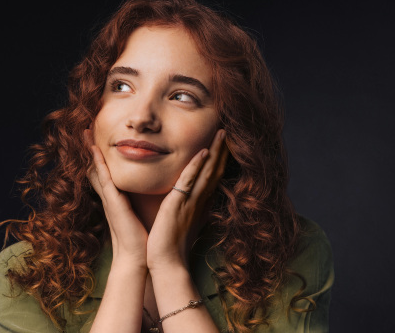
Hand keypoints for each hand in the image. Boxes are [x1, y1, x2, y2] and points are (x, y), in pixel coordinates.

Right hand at [85, 129, 148, 268]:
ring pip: (97, 169)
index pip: (107, 174)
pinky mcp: (112, 202)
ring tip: (85, 132)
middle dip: (92, 149)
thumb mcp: (141, 215)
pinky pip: (103, 178)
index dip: (101, 157)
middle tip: (86, 130)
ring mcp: (109, 198)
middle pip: (97, 167)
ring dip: (91, 150)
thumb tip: (153, 194)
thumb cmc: (142, 239)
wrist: (137, 258)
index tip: (99, 140)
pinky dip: (98, 163)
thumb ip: (141, 204)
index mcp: (117, 199)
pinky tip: (94, 149)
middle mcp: (110, 197)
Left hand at [147, 129, 228, 272]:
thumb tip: (186, 201)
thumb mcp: (181, 221)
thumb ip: (185, 208)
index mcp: (198, 204)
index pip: (211, 177)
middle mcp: (199, 200)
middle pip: (214, 171)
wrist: (167, 262)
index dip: (218, 160)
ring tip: (221, 133)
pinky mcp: (180, 204)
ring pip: (206, 172)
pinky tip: (203, 153)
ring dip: (215, 152)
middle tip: (226, 132)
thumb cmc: (171, 244)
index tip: (223, 144)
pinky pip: (190, 181)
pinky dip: (197, 166)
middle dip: (221, 151)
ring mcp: (191, 202)